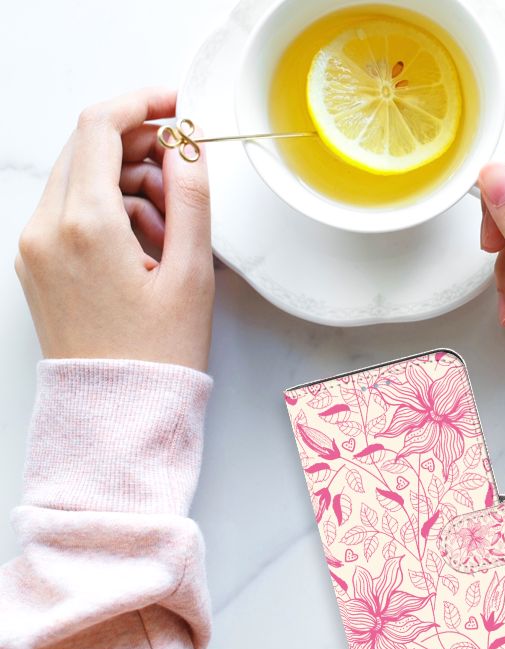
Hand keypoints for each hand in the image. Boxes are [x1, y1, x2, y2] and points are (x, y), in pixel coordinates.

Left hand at [15, 88, 213, 371]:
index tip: (177, 105)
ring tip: (173, 228)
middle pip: (88, 147)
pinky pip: (72, 210)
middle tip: (185, 173)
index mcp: (85, 225)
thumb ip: (192, 198)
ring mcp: (35, 246)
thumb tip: (188, 147)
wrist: (117, 412)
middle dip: (141, 147)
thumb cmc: (157, 354)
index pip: (101, 127)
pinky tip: (147, 244)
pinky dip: (110, 209)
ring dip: (129, 182)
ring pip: (81, 178)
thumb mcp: (192, 273)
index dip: (143, 103)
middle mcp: (47, 228)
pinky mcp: (37, 263)